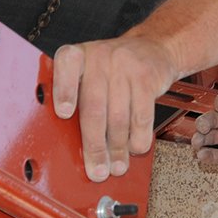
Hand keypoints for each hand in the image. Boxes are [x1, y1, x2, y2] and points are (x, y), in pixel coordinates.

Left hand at [52, 35, 177, 181]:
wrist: (153, 48)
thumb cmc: (111, 69)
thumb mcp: (88, 71)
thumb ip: (76, 96)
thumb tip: (69, 143)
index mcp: (77, 56)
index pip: (65, 68)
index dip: (64, 91)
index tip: (64, 114)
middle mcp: (99, 57)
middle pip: (94, 107)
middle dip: (95, 145)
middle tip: (96, 170)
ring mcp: (124, 66)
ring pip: (119, 117)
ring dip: (118, 148)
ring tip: (116, 166)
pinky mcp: (147, 78)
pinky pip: (142, 115)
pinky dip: (138, 137)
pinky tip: (134, 149)